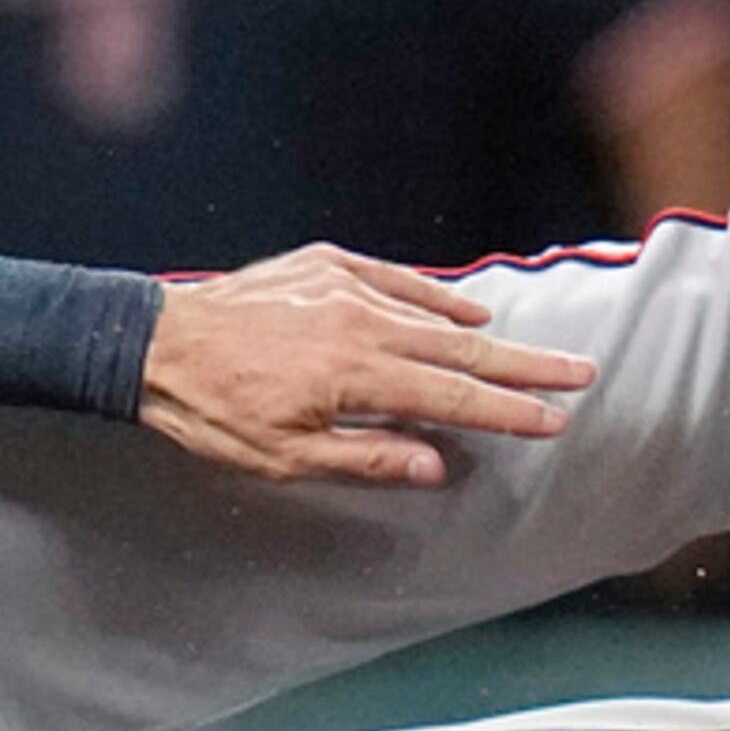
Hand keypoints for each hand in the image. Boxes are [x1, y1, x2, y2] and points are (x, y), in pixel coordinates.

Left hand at [136, 245, 597, 487]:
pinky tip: (461, 309)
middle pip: (460, 349)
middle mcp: (359, 324)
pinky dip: (432, 294)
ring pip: (432, 313)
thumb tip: (436, 466)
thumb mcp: (282, 458)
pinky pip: (393, 278)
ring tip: (530, 350)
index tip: (555, 419)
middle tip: (580, 373)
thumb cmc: (210, 410)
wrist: (149, 342)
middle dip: (524, 366)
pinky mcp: (321, 265)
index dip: (509, 412)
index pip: (453, 398)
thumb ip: (366, 458)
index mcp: (355, 376)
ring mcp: (342, 288)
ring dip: (485, 333)